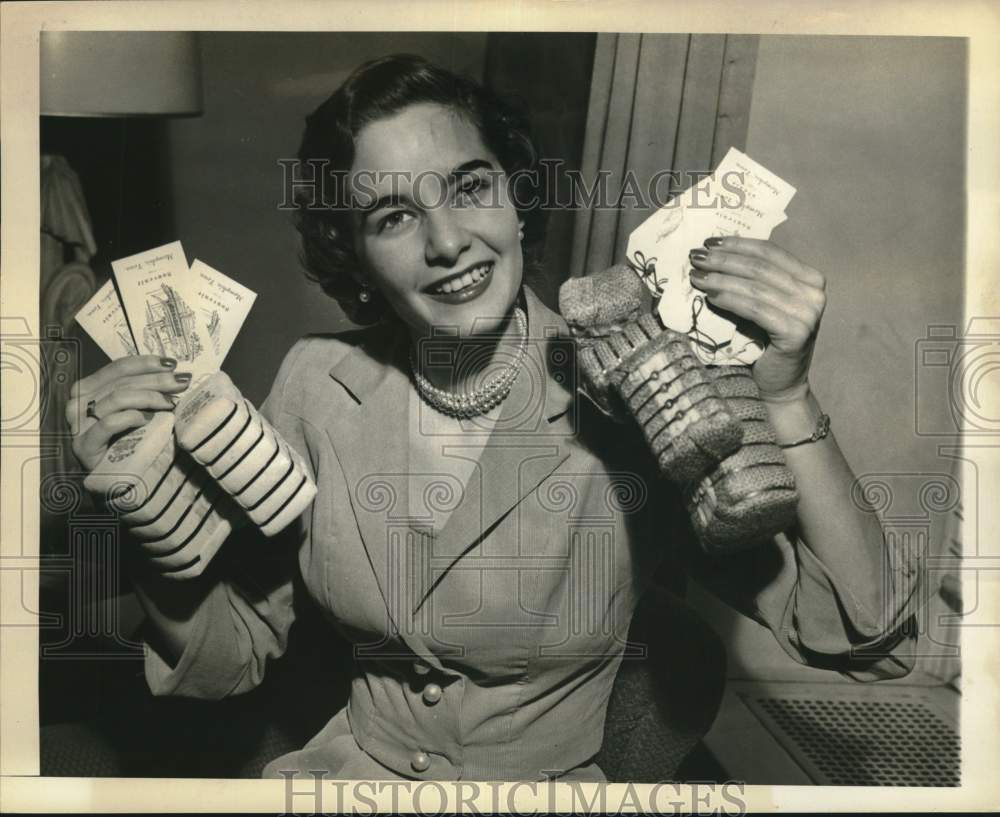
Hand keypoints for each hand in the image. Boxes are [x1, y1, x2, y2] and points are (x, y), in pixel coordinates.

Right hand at [67, 355, 191, 470]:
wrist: (121, 478)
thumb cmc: (131, 440)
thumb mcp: (136, 408)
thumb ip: (144, 389)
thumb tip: (174, 371)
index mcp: (88, 389)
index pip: (118, 368)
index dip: (146, 363)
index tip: (172, 364)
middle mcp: (78, 403)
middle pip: (121, 382)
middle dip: (155, 380)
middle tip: (182, 382)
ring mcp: (78, 425)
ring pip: (117, 399)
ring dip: (149, 397)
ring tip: (170, 403)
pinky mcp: (84, 446)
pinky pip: (108, 424)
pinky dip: (131, 417)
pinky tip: (147, 419)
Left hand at [688, 237, 825, 401]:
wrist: (779, 385)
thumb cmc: (764, 344)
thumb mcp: (762, 304)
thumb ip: (751, 280)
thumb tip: (712, 253)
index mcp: (810, 278)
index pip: (770, 251)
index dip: (737, 244)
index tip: (708, 242)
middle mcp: (815, 292)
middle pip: (760, 267)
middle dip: (723, 260)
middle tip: (695, 257)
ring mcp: (809, 312)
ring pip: (755, 286)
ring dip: (720, 278)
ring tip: (696, 277)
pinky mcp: (796, 331)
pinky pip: (755, 308)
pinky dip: (729, 299)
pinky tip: (709, 296)